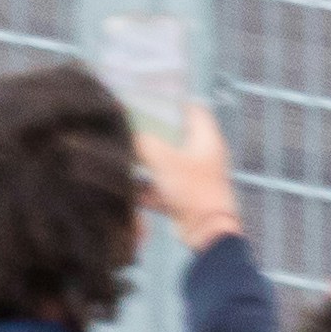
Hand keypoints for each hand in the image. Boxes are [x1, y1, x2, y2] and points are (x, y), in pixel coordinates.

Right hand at [132, 105, 241, 249]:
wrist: (205, 231)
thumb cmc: (191, 188)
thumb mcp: (164, 160)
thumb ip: (143, 143)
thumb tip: (127, 133)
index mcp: (206, 139)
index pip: (194, 110)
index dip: (175, 102)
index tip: (152, 99)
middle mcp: (202, 156)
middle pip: (176, 137)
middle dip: (154, 134)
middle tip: (131, 127)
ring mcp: (193, 178)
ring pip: (167, 164)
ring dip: (148, 163)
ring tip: (124, 155)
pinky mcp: (184, 198)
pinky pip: (161, 188)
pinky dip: (147, 188)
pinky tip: (128, 187)